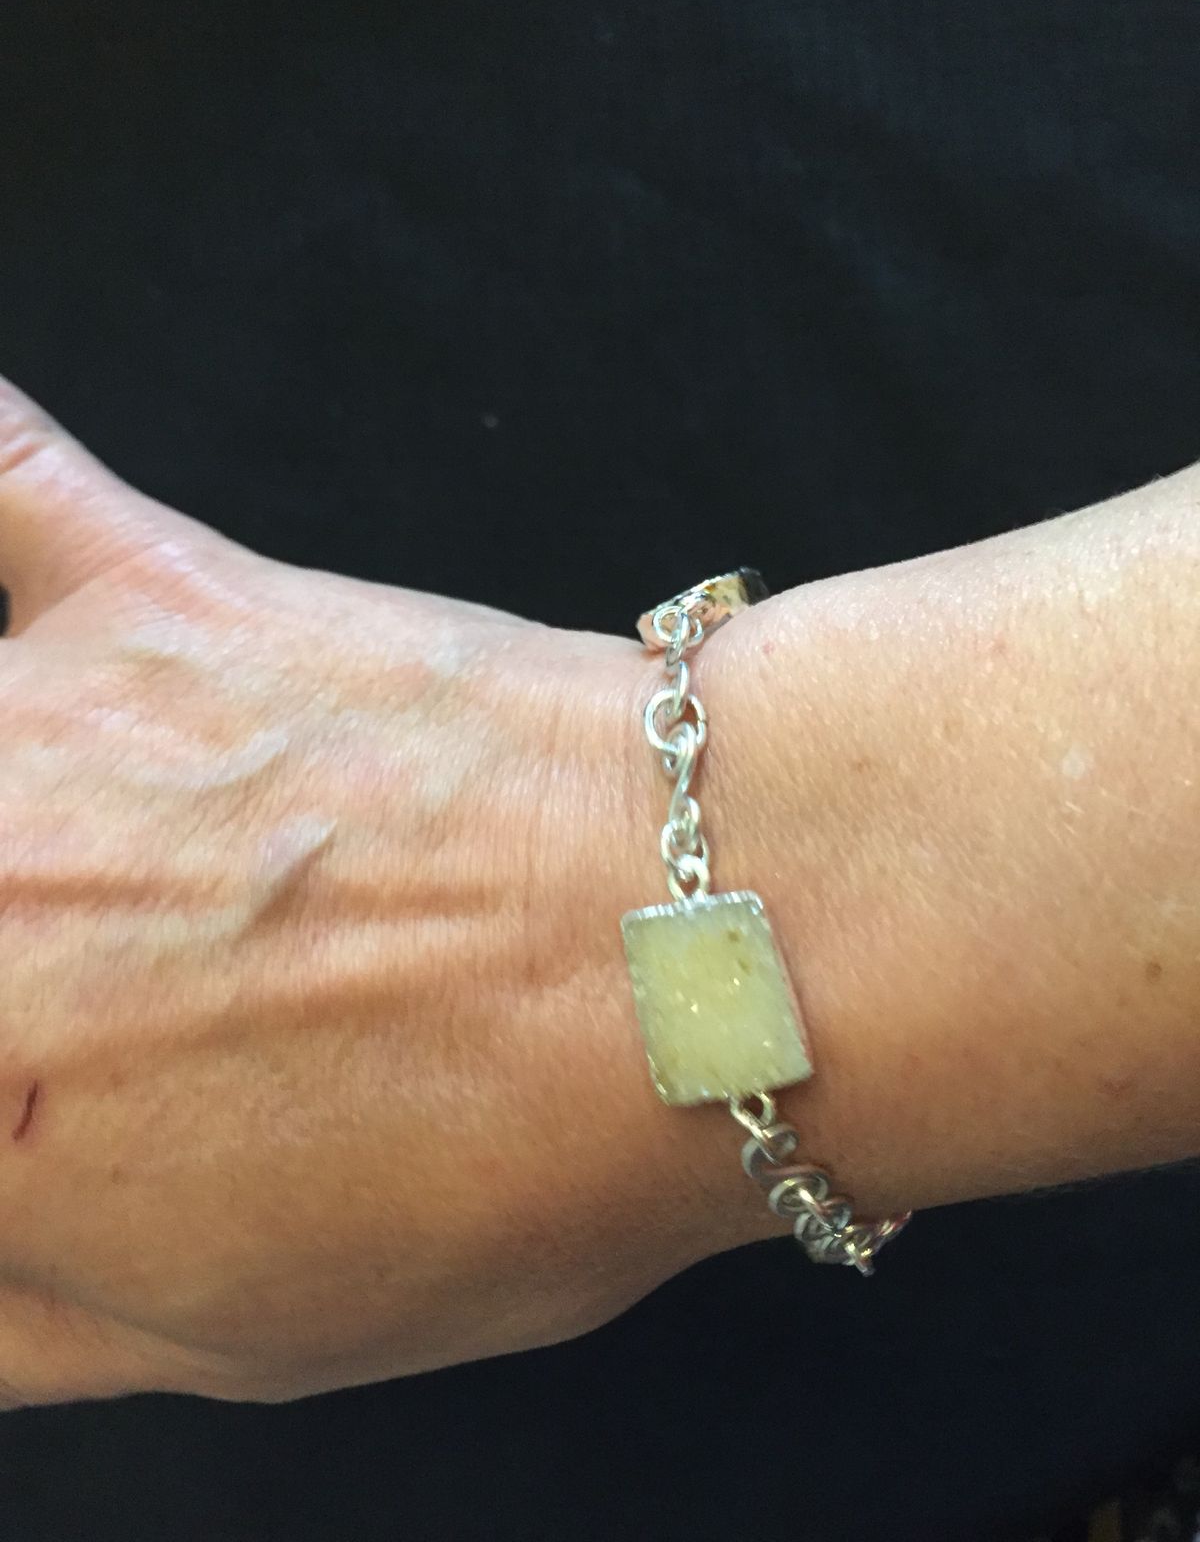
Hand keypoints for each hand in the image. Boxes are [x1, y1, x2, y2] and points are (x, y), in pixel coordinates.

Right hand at [0, 379, 765, 1408]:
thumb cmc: (506, 1156)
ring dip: (9, 802)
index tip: (43, 1094)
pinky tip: (13, 588)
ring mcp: (36, 722)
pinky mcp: (150, 593)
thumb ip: (13, 1316)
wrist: (693, 947)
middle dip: (16, 971)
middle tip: (80, 998)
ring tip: (69, 859)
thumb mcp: (237, 1336)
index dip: (10, 1106)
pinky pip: (0, 475)